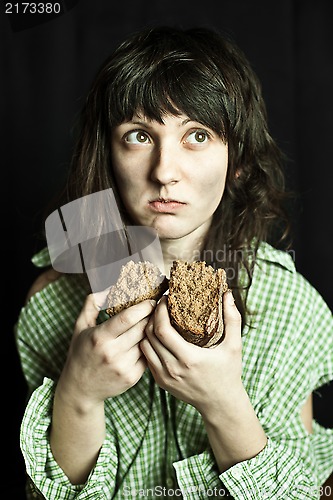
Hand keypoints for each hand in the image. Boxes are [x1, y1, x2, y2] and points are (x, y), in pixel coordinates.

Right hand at [57, 295, 155, 409]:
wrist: (80, 389)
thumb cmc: (81, 353)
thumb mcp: (80, 327)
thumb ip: (92, 305)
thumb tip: (107, 287)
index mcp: (100, 337)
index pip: (128, 318)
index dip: (143, 307)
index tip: (151, 300)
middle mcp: (112, 353)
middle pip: (142, 328)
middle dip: (152, 316)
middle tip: (158, 308)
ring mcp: (123, 367)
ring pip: (147, 342)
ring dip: (152, 331)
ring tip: (156, 322)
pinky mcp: (132, 377)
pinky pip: (147, 356)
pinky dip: (149, 347)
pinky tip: (149, 340)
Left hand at [140, 291, 242, 415]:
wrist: (221, 405)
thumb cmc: (229, 373)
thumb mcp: (234, 346)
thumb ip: (232, 319)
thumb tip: (228, 294)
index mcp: (189, 358)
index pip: (162, 330)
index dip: (160, 311)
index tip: (165, 299)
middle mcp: (172, 368)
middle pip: (149, 335)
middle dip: (152, 316)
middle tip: (160, 305)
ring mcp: (164, 377)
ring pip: (144, 346)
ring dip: (147, 330)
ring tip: (157, 318)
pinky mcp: (161, 382)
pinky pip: (147, 357)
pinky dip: (148, 344)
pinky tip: (158, 335)